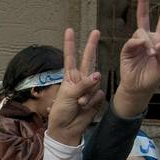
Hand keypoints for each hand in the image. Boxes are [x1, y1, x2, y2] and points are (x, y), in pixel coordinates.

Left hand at [48, 28, 104, 146]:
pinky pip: (98, 95)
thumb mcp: (67, 96)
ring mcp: (89, 88)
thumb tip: (98, 74)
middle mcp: (80, 80)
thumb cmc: (61, 112)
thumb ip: (83, 85)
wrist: (67, 129)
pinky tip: (85, 108)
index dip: (70, 44)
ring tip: (79, 104)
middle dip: (91, 46)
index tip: (69, 30)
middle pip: (87, 60)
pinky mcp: (96, 97)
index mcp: (69, 77)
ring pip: (95, 82)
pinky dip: (92, 102)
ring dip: (88, 94)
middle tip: (95, 31)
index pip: (70, 58)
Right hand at [115, 0, 159, 115]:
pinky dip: (139, 44)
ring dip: (148, 41)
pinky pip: (132, 42)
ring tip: (151, 54)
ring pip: (141, 33)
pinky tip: (144, 49)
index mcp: (159, 41)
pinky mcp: (126, 50)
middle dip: (143, 1)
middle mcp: (146, 39)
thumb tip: (155, 44)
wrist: (138, 88)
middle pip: (144, 16)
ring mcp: (135, 44)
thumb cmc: (153, 79)